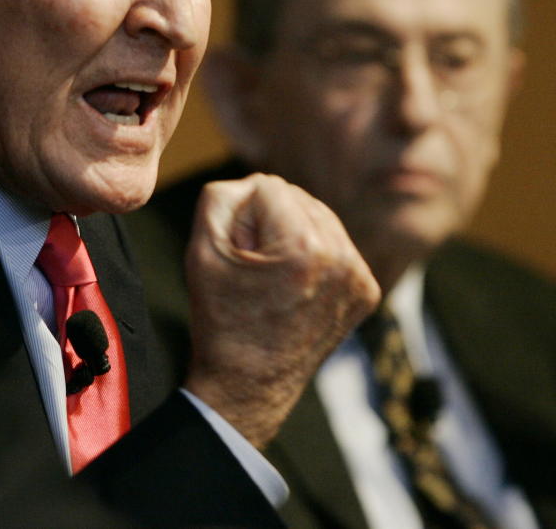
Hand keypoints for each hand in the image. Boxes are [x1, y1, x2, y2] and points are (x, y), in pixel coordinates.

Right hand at [183, 173, 378, 446]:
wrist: (249, 383)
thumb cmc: (221, 317)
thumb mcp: (201, 250)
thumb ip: (220, 197)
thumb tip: (250, 184)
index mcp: (303, 248)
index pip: (266, 186)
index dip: (241, 215)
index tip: (237, 254)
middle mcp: (342, 258)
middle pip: (295, 195)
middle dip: (268, 221)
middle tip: (252, 267)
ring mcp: (360, 276)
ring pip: (316, 214)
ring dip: (290, 232)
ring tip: (272, 274)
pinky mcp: (367, 290)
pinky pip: (334, 242)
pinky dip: (311, 252)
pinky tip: (293, 282)